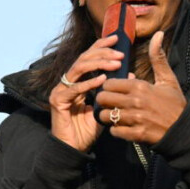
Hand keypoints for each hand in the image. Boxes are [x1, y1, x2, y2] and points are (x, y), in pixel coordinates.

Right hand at [48, 35, 123, 151]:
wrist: (74, 149)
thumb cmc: (87, 130)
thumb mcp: (105, 108)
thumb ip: (115, 92)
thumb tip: (131, 77)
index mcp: (78, 82)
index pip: (88, 58)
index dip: (101, 47)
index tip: (117, 39)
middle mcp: (68, 83)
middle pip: (83, 59)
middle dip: (102, 53)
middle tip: (119, 52)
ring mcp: (61, 90)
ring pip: (78, 68)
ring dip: (98, 64)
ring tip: (115, 63)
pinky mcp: (58, 101)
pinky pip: (74, 89)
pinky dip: (89, 83)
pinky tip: (102, 80)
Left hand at [96, 31, 186, 144]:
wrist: (185, 130)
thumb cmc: (175, 103)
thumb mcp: (167, 79)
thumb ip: (158, 57)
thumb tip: (158, 34)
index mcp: (140, 86)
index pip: (109, 83)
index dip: (108, 87)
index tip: (113, 90)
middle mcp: (136, 101)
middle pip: (103, 98)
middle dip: (104, 101)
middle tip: (110, 103)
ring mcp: (136, 119)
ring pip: (106, 116)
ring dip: (108, 116)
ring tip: (114, 115)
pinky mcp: (137, 134)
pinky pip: (115, 131)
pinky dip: (116, 130)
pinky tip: (122, 127)